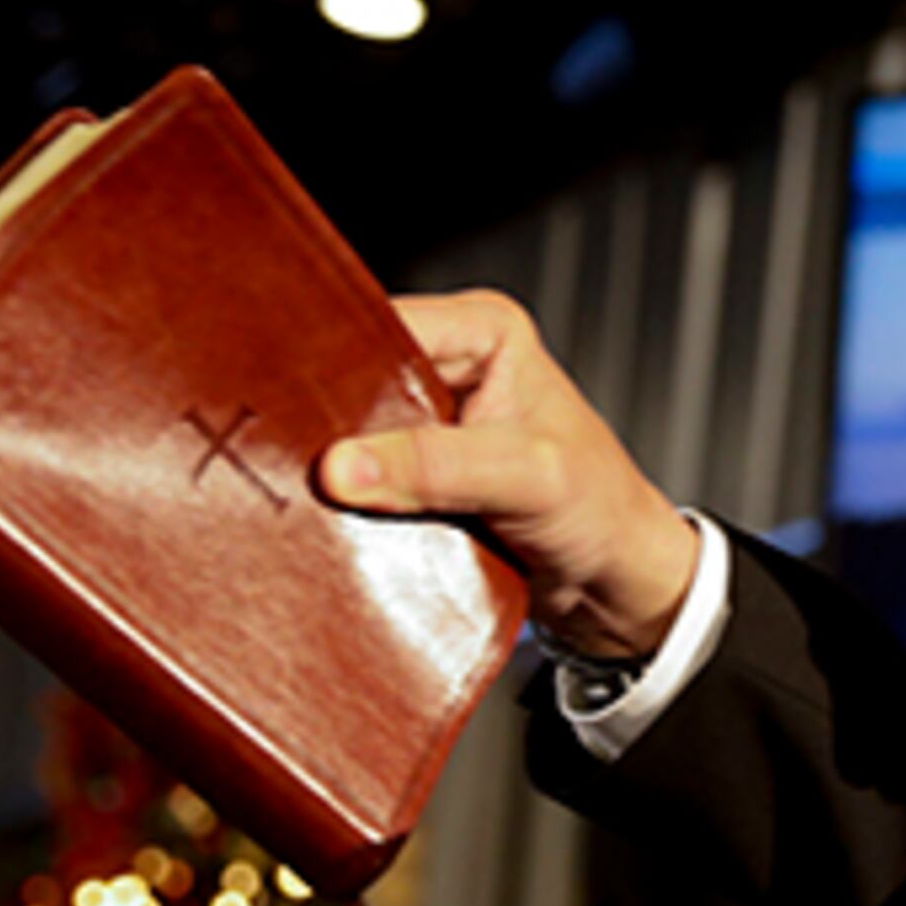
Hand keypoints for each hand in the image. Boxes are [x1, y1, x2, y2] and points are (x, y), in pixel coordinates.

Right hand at [315, 289, 699, 659]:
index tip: (292, 408)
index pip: (383, 323)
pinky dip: (346, 496)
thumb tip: (345, 467)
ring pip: (348, 427)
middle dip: (324, 416)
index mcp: (484, 330)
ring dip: (330, 462)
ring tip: (306, 489)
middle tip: (293, 456)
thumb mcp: (528, 478)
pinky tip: (326, 516)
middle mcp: (452, 362)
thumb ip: (439, 467)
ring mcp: (428, 419)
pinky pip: (359, 472)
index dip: (332, 362)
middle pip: (354, 372)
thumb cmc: (601, 510)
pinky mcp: (415, 469)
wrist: (613, 583)